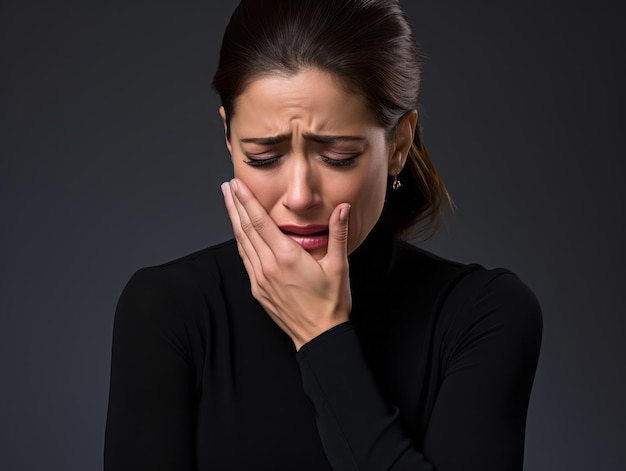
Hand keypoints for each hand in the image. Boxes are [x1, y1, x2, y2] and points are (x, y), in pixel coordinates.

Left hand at [222, 178, 351, 349]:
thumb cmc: (331, 302)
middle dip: (235, 205)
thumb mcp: (339, 266)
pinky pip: (245, 260)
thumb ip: (338, 233)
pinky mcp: (258, 289)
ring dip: (234, 221)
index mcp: (287, 257)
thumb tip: (343, 208)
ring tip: (228, 202)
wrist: (319, 336)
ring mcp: (260, 279)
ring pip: (242, 243)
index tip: (237, 185)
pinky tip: (239, 232)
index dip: (247, 201)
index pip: (260, 222)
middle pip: (246, 229)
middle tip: (227, 186)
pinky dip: (240, 241)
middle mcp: (269, 267)